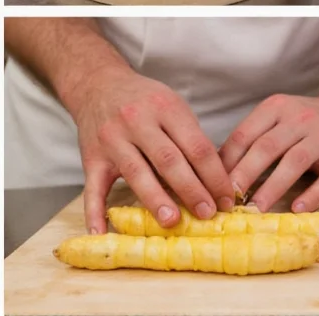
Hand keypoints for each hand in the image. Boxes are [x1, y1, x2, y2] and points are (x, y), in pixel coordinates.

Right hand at [68, 66, 234, 233]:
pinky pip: (93, 188)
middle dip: (191, 189)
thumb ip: (190, 139)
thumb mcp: (171, 106)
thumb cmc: (143, 101)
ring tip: (172, 221)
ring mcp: (111, 139)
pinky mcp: (91, 157)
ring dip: (155, 199)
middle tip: (208, 213)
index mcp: (165, 107)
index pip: (195, 146)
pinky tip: (102, 232)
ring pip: (136, 172)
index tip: (227, 200)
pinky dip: (95, 212)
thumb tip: (217, 182)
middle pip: (168, 159)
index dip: (215, 175)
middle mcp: (136, 121)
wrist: (97, 85)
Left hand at [219, 94, 318, 212]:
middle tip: (230, 197)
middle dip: (245, 173)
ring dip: (273, 187)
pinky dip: (312, 195)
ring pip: (294, 162)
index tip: (214, 181)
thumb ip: (251, 138)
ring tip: (257, 207)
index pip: (245, 134)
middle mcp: (301, 118)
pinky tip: (296, 208)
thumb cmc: (302, 123)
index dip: (227, 159)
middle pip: (267, 147)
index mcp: (276, 108)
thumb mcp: (276, 118)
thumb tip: (216, 167)